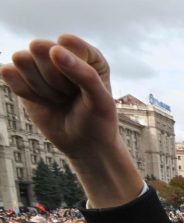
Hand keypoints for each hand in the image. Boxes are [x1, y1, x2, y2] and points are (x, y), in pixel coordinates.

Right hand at [0, 35, 142, 207]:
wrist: (85, 144)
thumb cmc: (98, 120)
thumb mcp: (101, 99)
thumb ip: (84, 73)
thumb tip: (53, 49)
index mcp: (86, 52)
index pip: (66, 44)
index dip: (72, 69)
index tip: (85, 89)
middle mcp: (61, 52)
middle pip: (41, 47)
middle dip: (54, 78)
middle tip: (70, 95)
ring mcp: (38, 64)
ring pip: (23, 59)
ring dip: (41, 86)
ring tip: (59, 99)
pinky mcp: (21, 77)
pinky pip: (9, 73)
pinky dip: (25, 91)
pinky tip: (42, 101)